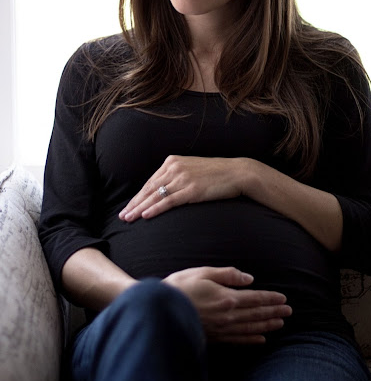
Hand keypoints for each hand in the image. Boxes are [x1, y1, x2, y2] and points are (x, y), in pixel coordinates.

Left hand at [119, 155, 243, 221]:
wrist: (237, 173)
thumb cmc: (217, 174)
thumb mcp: (193, 169)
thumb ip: (177, 176)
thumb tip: (165, 190)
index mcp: (173, 161)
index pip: (151, 181)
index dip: (138, 196)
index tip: (129, 207)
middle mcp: (175, 168)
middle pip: (149, 188)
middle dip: (134, 203)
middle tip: (122, 216)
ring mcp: (183, 178)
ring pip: (155, 195)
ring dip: (140, 208)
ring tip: (129, 219)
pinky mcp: (192, 189)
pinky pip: (169, 201)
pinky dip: (155, 209)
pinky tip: (145, 215)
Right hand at [163, 266, 291, 343]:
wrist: (159, 310)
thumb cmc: (179, 287)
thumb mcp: (203, 272)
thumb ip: (227, 274)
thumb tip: (249, 278)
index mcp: (226, 298)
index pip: (255, 298)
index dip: (270, 299)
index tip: (283, 298)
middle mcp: (227, 316)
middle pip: (256, 314)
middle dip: (274, 312)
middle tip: (289, 311)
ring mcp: (221, 329)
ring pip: (250, 328)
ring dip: (267, 325)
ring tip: (280, 323)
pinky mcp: (214, 337)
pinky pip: (238, 340)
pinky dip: (252, 340)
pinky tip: (261, 339)